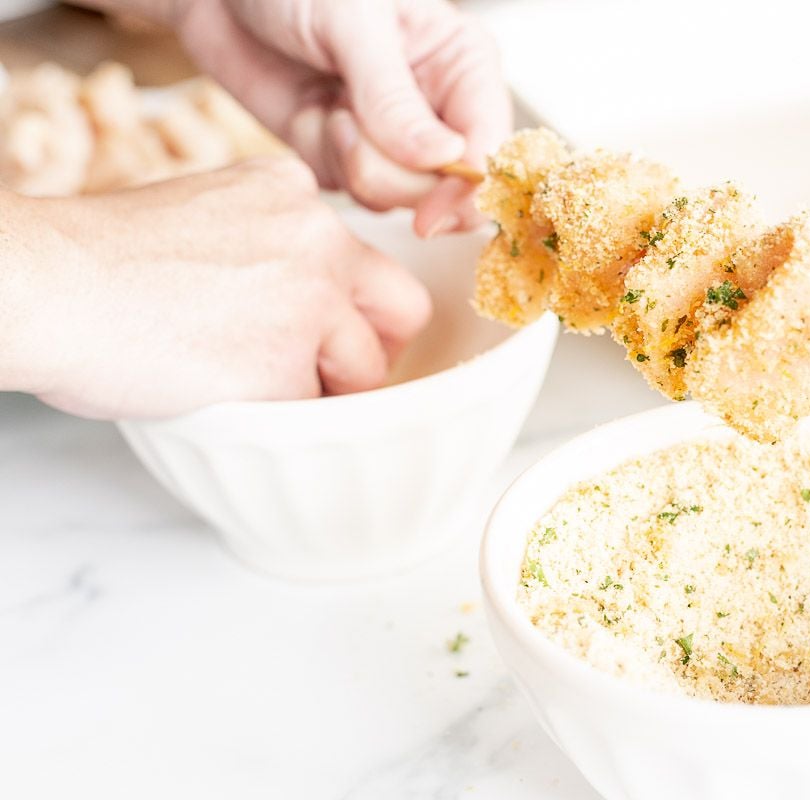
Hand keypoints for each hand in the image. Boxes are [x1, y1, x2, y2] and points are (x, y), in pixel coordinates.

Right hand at [6, 157, 429, 418]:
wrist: (46, 284)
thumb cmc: (102, 260)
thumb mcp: (209, 212)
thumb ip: (271, 243)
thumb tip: (302, 298)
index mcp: (295, 194)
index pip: (364, 259)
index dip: (347, 303)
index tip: (318, 325)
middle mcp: (317, 238)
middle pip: (402, 308)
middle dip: (374, 346)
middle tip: (332, 369)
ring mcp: (309, 302)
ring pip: (367, 368)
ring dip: (324, 387)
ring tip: (253, 380)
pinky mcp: (288, 365)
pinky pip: (314, 408)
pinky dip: (281, 414)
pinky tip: (226, 392)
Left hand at [169, 0, 511, 235]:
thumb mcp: (351, 24)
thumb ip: (395, 98)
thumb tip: (448, 158)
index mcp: (463, 64)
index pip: (491, 149)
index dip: (466, 192)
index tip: (429, 215)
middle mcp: (441, 107)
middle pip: (448, 189)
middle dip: (392, 170)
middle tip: (347, 119)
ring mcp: (398, 139)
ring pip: (399, 198)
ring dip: (352, 161)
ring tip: (328, 106)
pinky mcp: (353, 157)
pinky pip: (354, 193)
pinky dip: (324, 159)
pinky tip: (313, 116)